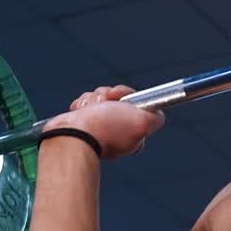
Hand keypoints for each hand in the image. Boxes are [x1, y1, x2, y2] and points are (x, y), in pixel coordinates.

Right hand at [44, 84, 165, 160]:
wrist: (72, 134)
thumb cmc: (104, 128)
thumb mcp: (141, 122)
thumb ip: (154, 118)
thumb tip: (157, 115)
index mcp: (131, 133)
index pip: (133, 104)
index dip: (127, 96)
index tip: (120, 97)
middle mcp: (115, 131)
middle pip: (116, 99)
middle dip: (107, 96)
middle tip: (104, 103)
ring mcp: (97, 127)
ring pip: (99, 98)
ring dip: (94, 99)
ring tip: (90, 110)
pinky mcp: (81, 123)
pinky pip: (85, 103)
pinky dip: (82, 104)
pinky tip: (81, 112)